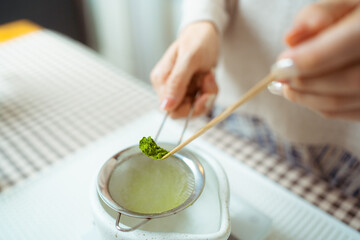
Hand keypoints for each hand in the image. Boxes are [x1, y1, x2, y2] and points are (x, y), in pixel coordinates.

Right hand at [151, 22, 218, 118]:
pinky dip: (210, 92)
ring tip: (209, 76)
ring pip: (194, 108)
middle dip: (200, 101)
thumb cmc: (197, 40)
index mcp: (161, 80)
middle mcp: (168, 87)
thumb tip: (165, 107)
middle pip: (183, 112)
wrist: (208, 33)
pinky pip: (201, 102)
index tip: (202, 94)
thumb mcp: (189, 59)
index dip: (189, 107)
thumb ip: (177, 83)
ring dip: (207, 95)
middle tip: (208, 82)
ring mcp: (179, 89)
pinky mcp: (190, 90)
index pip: (170, 110)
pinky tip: (209, 77)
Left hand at [278, 0, 359, 120]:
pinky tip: (301, 95)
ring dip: (306, 98)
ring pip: (344, 101)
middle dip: (305, 82)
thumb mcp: (344, 3)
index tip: (279, 66)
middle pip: (348, 80)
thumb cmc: (357, 15)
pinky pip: (348, 112)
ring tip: (283, 87)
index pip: (346, 45)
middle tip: (278, 77)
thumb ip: (318, 15)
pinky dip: (319, 106)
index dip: (308, 60)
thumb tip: (290, 40)